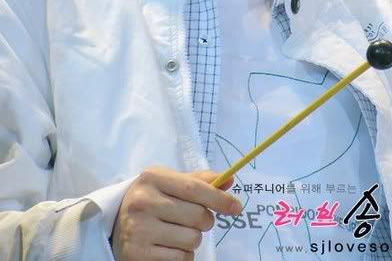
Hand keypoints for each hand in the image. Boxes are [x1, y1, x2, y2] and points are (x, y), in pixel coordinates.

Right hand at [111, 165, 240, 259]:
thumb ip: (199, 181)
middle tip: (194, 219)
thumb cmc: (152, 200)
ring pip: (192, 240)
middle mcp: (143, 201)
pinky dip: (182, 255)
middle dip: (205, 221)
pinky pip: (181, 259)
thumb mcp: (170, 183)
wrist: (115, 226)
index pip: (194, 188)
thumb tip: (229, 180)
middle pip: (198, 216)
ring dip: (192, 239)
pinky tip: (167, 246)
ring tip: (176, 232)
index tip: (236, 207)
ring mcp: (139, 229)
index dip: (219, 198)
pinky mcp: (138, 255)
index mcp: (152, 177)